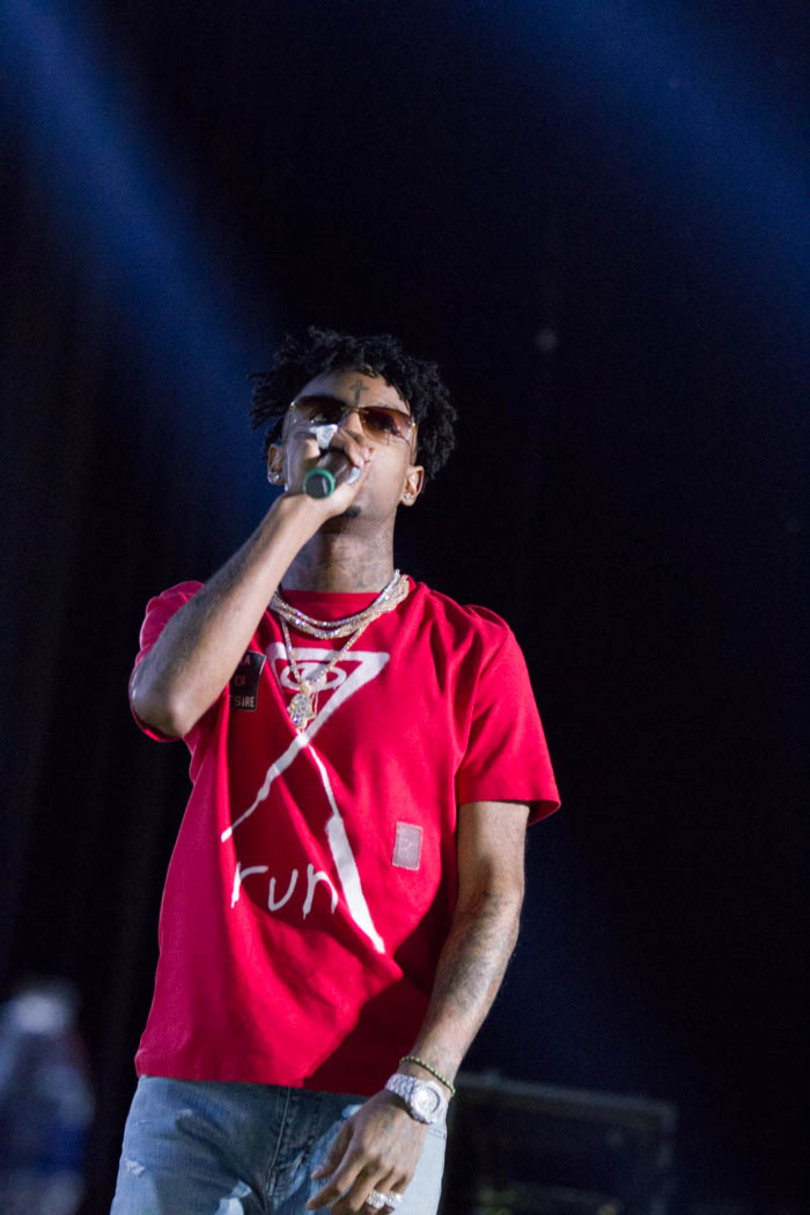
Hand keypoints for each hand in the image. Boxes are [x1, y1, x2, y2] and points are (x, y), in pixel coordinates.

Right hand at [287, 426, 375, 518]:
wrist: (311, 508)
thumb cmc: (327, 501)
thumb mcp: (350, 485)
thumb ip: (361, 469)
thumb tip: (374, 451)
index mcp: (325, 452)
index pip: (345, 437)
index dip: (359, 442)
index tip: (369, 457)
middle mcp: (317, 444)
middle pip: (343, 431)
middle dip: (359, 442)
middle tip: (366, 458)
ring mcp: (311, 440)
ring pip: (340, 432)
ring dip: (354, 447)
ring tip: (359, 464)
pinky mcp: (307, 439)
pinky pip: (332, 436)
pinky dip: (347, 446)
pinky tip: (354, 461)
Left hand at [306, 1090, 428, 1212]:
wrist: (412, 1103)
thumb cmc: (377, 1111)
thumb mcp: (351, 1125)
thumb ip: (334, 1153)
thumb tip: (316, 1176)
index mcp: (360, 1149)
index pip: (337, 1185)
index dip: (321, 1199)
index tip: (311, 1204)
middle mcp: (378, 1164)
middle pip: (353, 1203)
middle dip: (337, 1210)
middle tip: (331, 1207)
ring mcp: (394, 1172)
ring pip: (372, 1208)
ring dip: (356, 1213)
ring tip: (348, 1209)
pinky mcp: (407, 1176)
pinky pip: (391, 1204)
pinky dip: (378, 1211)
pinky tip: (368, 1207)